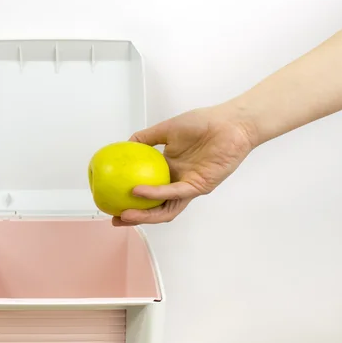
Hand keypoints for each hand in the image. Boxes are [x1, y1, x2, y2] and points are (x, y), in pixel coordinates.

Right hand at [112, 104, 257, 225]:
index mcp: (169, 170)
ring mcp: (188, 186)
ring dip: (145, 215)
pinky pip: (175, 192)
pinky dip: (156, 194)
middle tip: (116, 219)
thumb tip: (125, 144)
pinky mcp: (199, 186)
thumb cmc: (203, 123)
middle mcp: (177, 182)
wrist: (230, 122)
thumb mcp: (167, 128)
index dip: (131, 200)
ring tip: (125, 215)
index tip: (111, 201)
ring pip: (165, 208)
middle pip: (154, 208)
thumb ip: (146, 137)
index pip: (148, 191)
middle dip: (135, 217)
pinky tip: (139, 192)